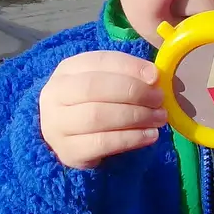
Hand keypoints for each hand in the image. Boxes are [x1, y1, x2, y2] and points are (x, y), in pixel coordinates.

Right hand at [39, 51, 166, 169]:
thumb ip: (127, 74)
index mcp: (66, 70)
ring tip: (159, 118)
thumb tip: (153, 76)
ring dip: (135, 115)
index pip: (98, 61)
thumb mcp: (105, 82)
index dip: (130, 67)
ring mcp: (57, 125)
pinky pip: (102, 143)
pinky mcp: (68, 152)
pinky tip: (150, 136)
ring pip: (97, 116)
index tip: (155, 76)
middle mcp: (54, 95)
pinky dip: (131, 138)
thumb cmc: (92, 104)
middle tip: (158, 99)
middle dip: (133, 92)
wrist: (68, 139)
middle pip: (94, 88)